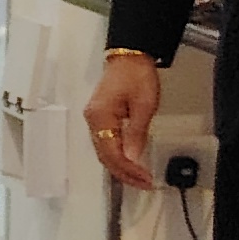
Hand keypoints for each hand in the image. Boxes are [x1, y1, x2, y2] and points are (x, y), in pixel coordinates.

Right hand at [83, 49, 161, 190]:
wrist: (130, 56)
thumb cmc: (137, 75)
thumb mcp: (144, 105)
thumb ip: (136, 133)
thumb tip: (132, 157)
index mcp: (101, 117)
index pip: (112, 153)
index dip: (128, 170)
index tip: (145, 179)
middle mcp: (93, 120)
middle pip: (104, 156)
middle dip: (124, 173)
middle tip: (144, 183)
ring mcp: (94, 119)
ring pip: (104, 152)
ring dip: (121, 167)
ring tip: (139, 177)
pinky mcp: (100, 117)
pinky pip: (105, 143)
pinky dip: (117, 156)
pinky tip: (129, 161)